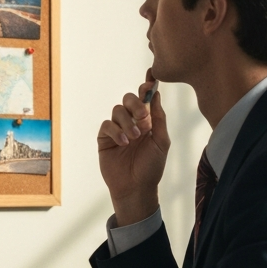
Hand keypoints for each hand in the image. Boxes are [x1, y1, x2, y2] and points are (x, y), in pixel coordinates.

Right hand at [97, 74, 169, 225]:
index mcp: (148, 121)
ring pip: (117, 111)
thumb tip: (156, 94)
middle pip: (128, 99)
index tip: (150, 79)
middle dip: (135, 104)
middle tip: (142, 117)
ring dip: (127, 122)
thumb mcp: (161, 141)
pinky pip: (106, 125)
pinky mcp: (105, 138)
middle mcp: (132, 122)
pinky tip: (123, 142)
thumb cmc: (152, 167)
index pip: (146, 98)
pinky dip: (116, 131)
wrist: (136, 188)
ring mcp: (117, 129)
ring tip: (134, 138)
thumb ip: (159, 118)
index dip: (147, 87)